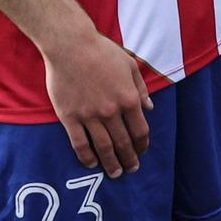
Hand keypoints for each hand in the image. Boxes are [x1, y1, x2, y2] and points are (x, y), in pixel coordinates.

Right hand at [44, 31, 152, 176]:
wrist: (71, 46)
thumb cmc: (102, 52)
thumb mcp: (130, 66)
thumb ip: (141, 89)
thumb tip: (150, 108)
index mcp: (129, 99)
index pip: (140, 130)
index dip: (142, 144)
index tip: (142, 152)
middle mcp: (111, 111)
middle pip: (123, 143)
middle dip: (129, 159)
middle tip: (131, 169)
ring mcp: (90, 116)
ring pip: (103, 147)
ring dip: (111, 163)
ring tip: (115, 173)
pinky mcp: (70, 118)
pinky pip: (80, 143)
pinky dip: (86, 157)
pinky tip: (91, 164)